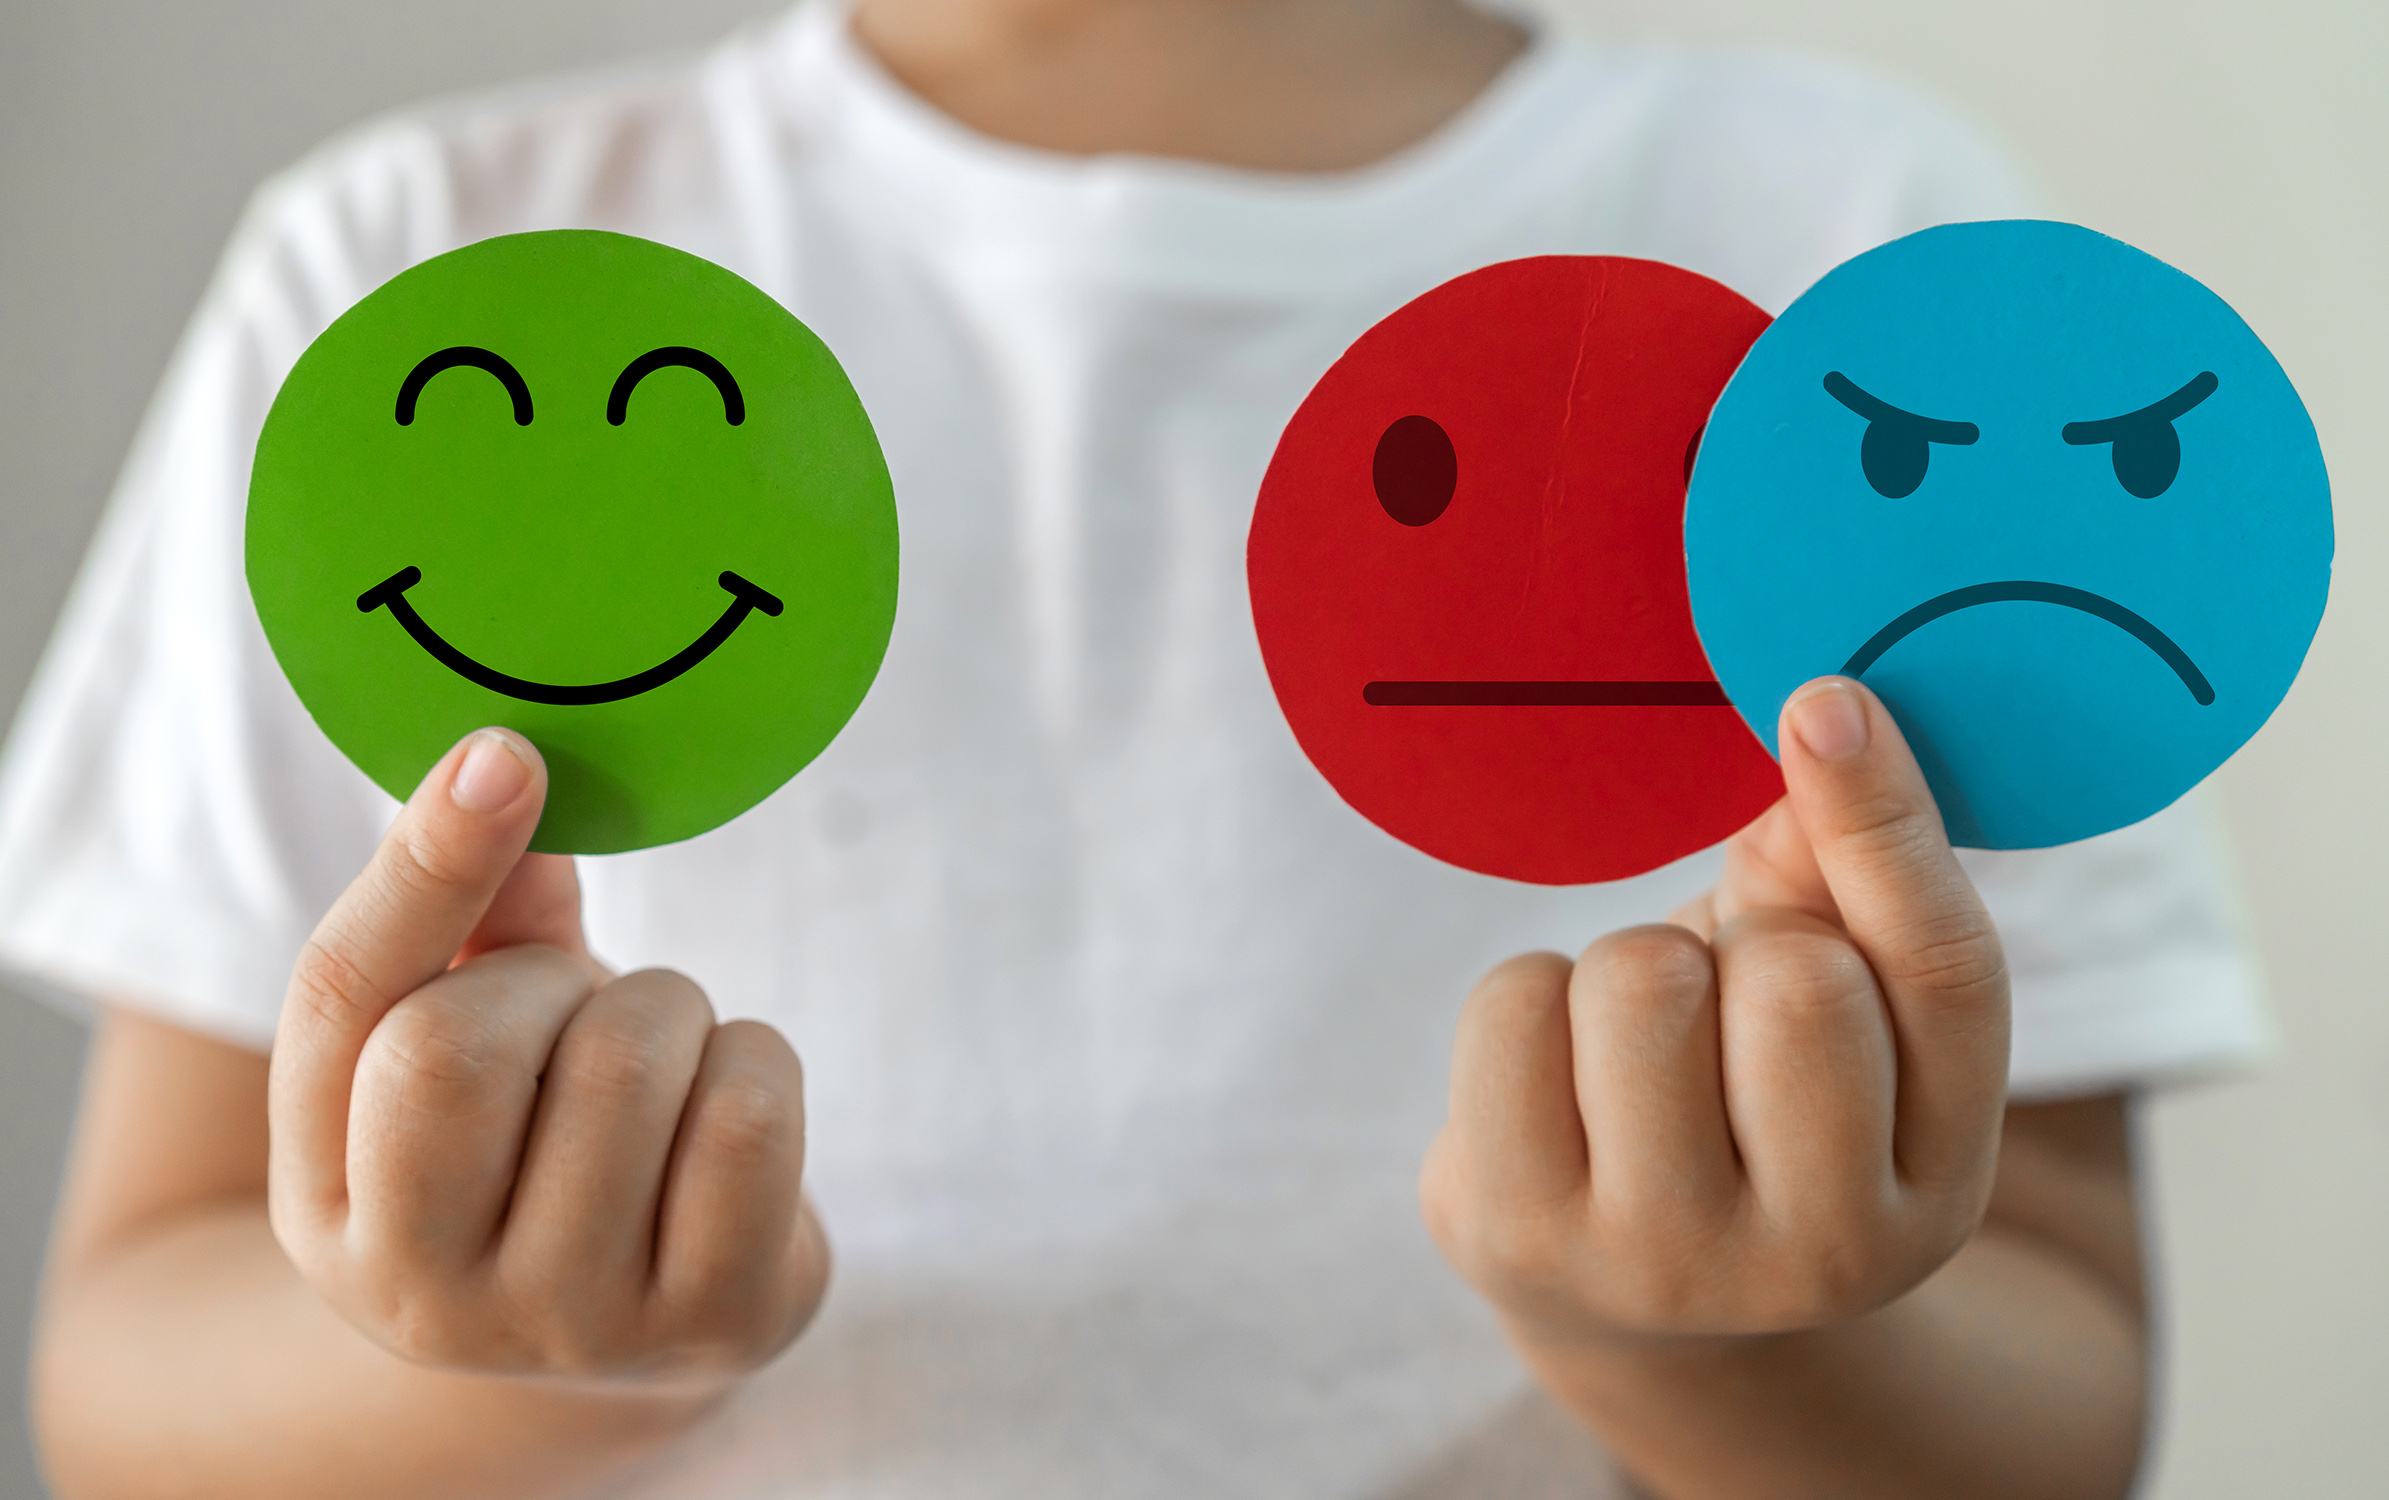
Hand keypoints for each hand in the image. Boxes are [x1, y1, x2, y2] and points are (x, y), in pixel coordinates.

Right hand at [267, 729, 827, 1392]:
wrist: (653, 1317)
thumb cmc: (548, 1141)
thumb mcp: (477, 1040)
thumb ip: (474, 923)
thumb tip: (499, 773)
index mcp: (324, 1202)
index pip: (341, 1005)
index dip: (422, 867)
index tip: (501, 755)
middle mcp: (419, 1290)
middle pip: (458, 1047)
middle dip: (551, 979)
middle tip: (582, 1011)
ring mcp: (568, 1322)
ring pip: (622, 1062)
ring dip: (668, 1011)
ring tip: (658, 1065)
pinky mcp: (712, 1318)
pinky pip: (747, 1114)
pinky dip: (757, 1062)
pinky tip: (726, 1109)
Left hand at [1419, 677, 2008, 1345]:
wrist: (1617, 1291)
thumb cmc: (1738, 1102)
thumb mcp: (1829, 1013)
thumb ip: (1840, 886)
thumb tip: (1824, 729)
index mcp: (1939, 1180)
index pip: (1943, 975)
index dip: (1887, 823)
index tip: (1824, 698)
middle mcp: (1826, 1253)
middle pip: (1796, 983)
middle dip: (1741, 942)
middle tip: (1717, 999)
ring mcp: (1665, 1262)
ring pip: (1643, 985)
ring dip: (1627, 968)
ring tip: (1629, 1045)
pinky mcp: (1520, 1234)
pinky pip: (1515, 1005)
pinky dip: (1525, 999)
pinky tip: (1549, 1073)